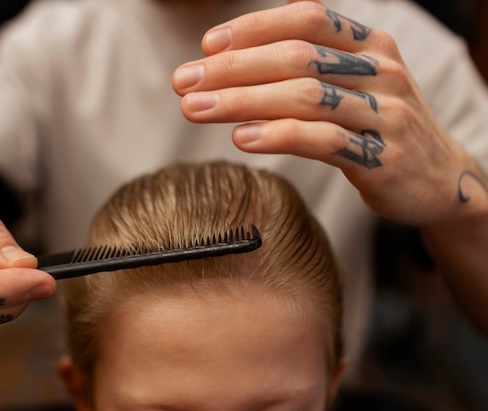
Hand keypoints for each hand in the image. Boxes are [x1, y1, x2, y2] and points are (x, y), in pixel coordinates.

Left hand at [172, 0, 484, 225]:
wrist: (439, 178)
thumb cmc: (380, 126)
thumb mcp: (356, 83)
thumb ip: (312, 64)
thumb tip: (241, 52)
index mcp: (370, 45)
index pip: (307, 19)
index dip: (254, 28)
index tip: (207, 46)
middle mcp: (380, 71)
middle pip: (296, 57)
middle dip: (232, 68)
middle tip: (185, 82)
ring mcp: (385, 114)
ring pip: (304, 97)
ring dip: (242, 101)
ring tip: (196, 110)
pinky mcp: (383, 157)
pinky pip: (323, 141)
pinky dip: (277, 136)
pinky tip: (241, 138)